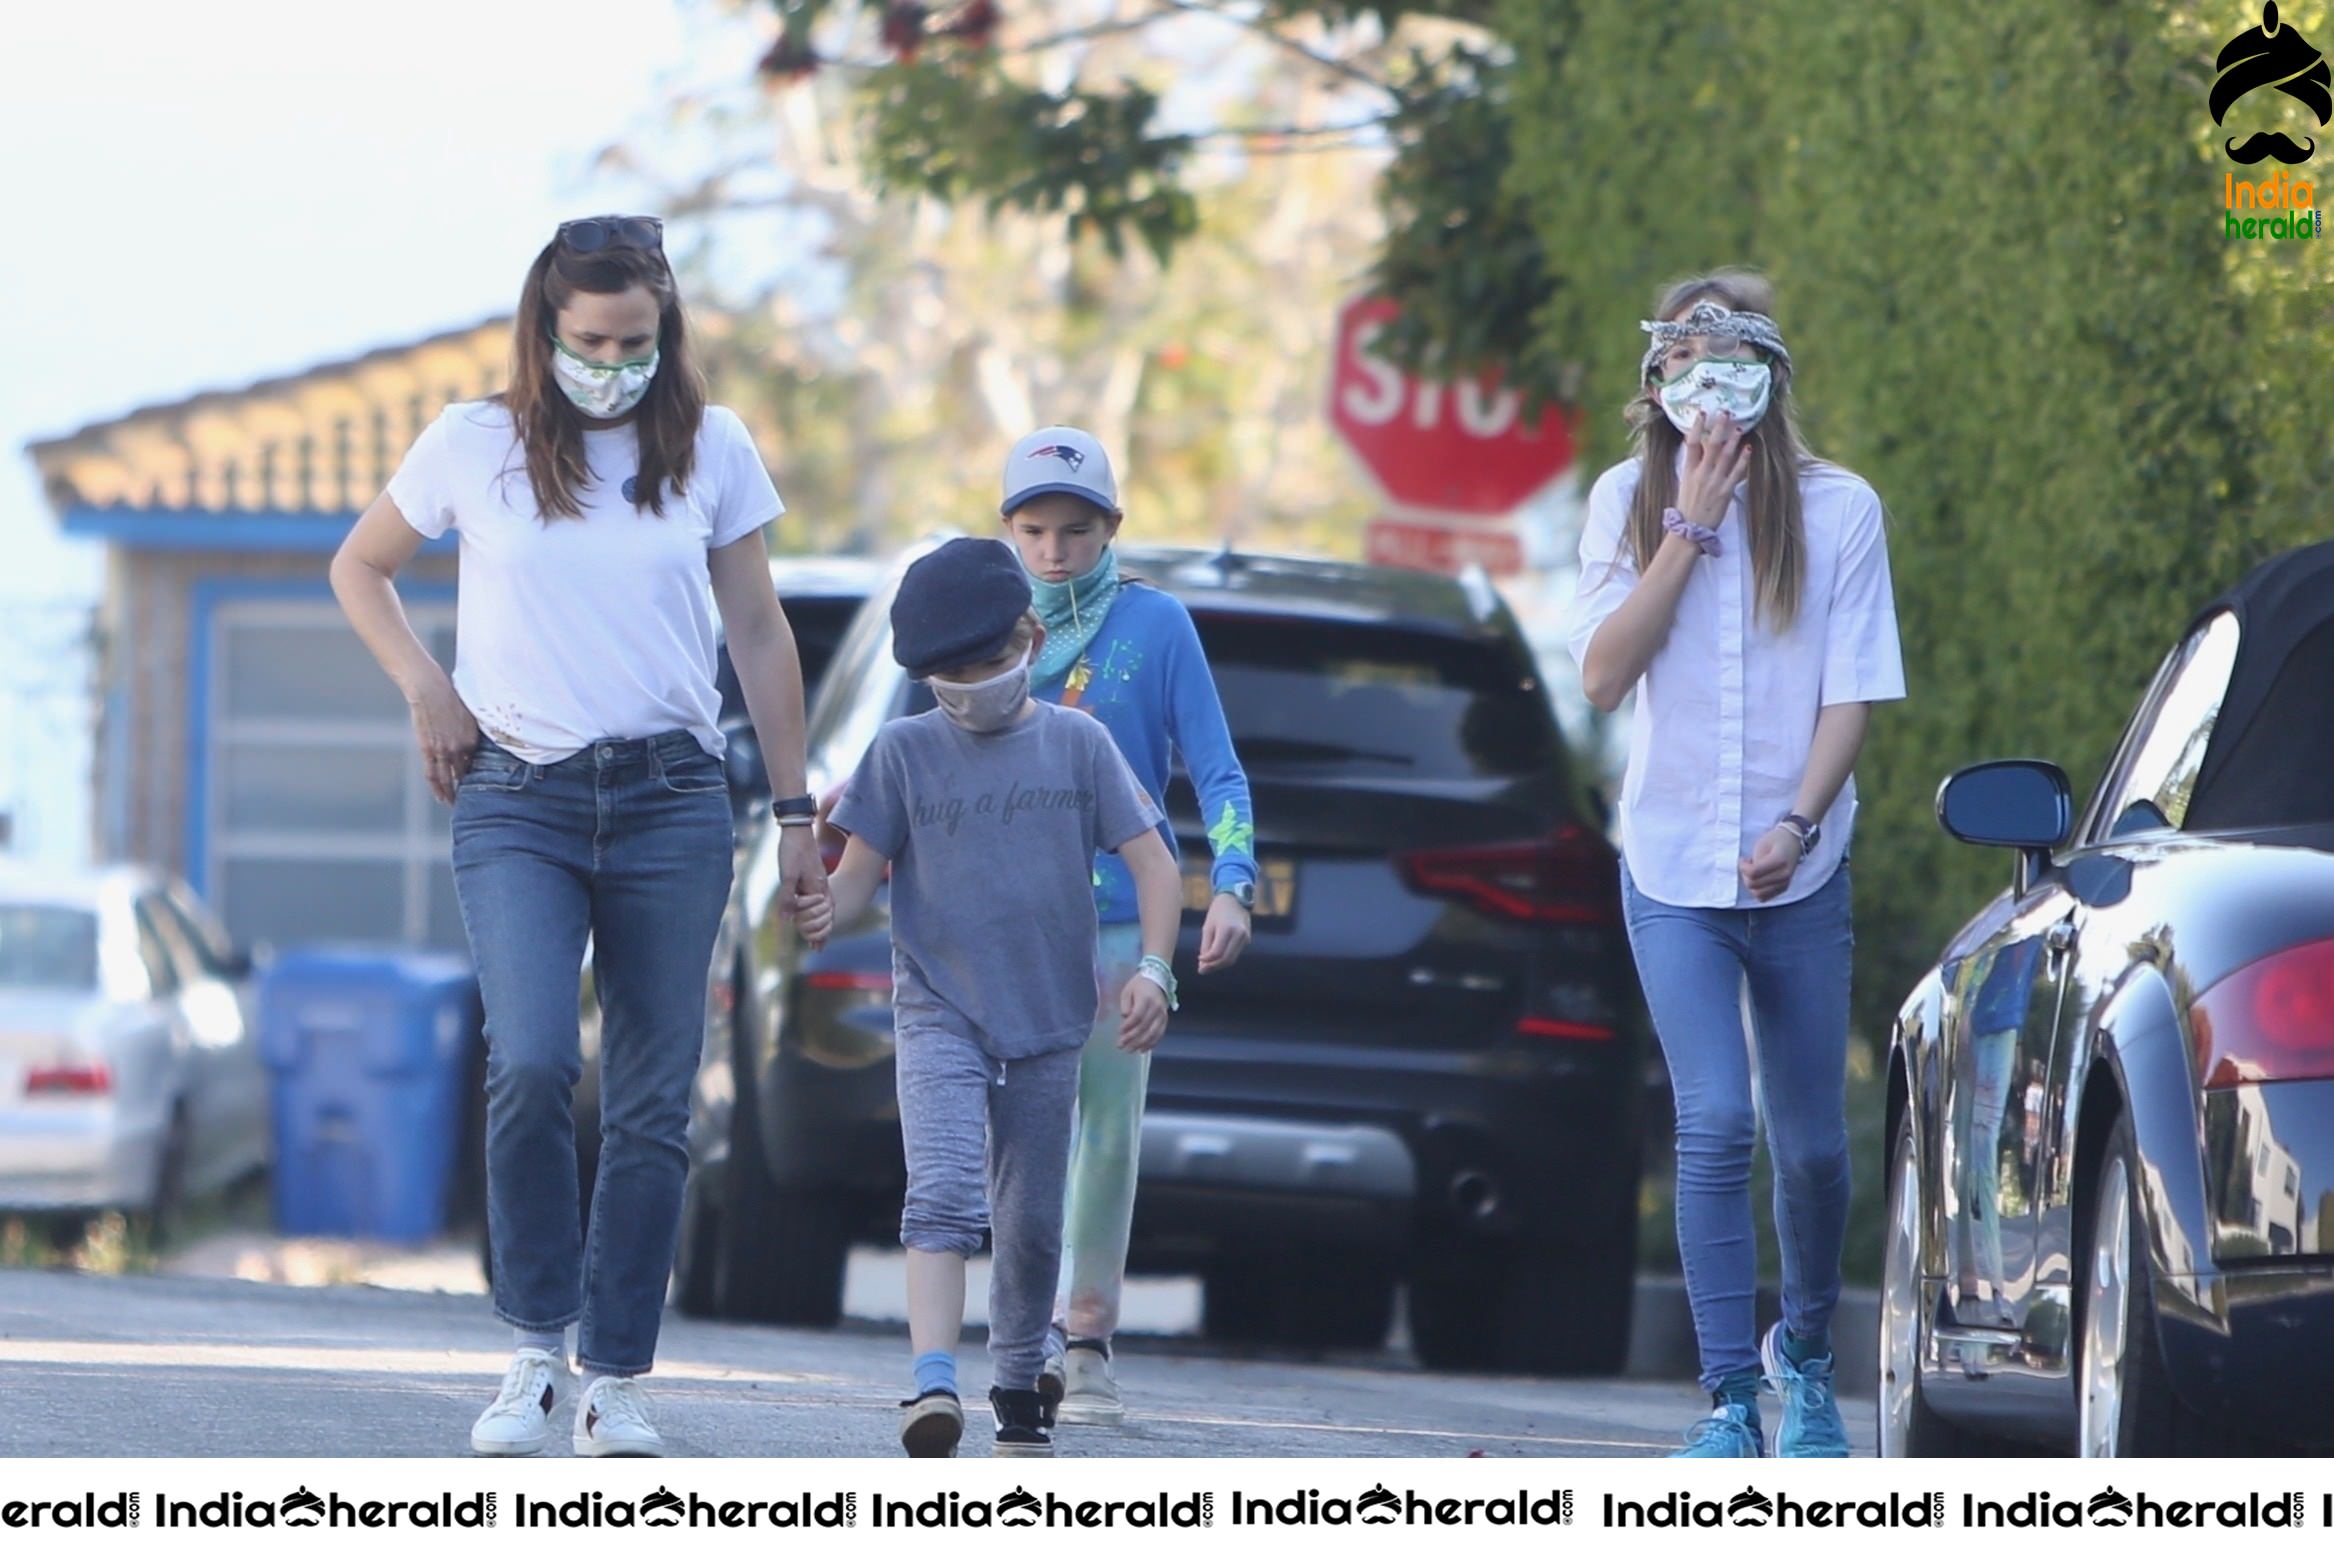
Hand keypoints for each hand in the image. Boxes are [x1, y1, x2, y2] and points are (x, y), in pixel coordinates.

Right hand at [410, 672, 481, 805]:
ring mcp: (443, 750)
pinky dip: (437, 788)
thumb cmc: (449, 699)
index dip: (477, 775)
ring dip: (451, 794)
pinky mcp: (427, 750)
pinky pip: (432, 774)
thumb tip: (475, 743)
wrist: (429, 690)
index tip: (479, 785)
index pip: (477, 764)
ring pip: (448, 779)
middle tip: (470, 802)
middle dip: (467, 789)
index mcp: (473, 739)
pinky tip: (441, 798)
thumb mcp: (469, 716)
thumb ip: (472, 732)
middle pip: (464, 774)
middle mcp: (460, 748)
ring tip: (454, 805)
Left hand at [778, 826, 831, 945]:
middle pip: (825, 915)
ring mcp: (818, 881)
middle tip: (817, 947)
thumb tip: (786, 920)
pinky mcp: (813, 876)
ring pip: (822, 907)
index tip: (817, 948)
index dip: (820, 933)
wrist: (796, 830)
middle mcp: (822, 886)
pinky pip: (816, 899)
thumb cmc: (792, 851)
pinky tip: (809, 911)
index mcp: (818, 888)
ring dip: (819, 922)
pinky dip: (815, 910)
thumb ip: (787, 898)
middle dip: (821, 931)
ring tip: (815, 937)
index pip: (823, 917)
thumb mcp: (787, 875)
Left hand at [1118, 975, 1169, 1052]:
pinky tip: (1142, 1049)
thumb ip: (1125, 1004)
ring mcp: (1162, 1015)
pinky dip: (1151, 1043)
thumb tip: (1125, 1016)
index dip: (1128, 1025)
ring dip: (1140, 1044)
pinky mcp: (1165, 1020)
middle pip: (1144, 1026)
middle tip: (1120, 1045)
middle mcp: (1156, 1008)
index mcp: (1146, 999)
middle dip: (1132, 1038)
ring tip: (1130, 1050)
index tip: (1119, 1031)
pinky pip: (1159, 1034)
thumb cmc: (1139, 985)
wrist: (1157, 980)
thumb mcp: (1128, 990)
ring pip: (1153, 1033)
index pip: (1137, 1015)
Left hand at [1196, 895, 1251, 973]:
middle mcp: (1239, 934)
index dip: (1207, 961)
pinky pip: (1235, 953)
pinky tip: (1216, 956)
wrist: (1235, 899)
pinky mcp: (1247, 939)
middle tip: (1202, 969)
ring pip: (1232, 959)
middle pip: (1226, 959)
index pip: (1217, 953)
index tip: (1199, 960)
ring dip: (1219, 964)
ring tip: (1208, 964)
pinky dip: (1225, 957)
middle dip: (1214, 966)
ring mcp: (1246, 937)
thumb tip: (1202, 966)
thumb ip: (1205, 947)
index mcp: (1227, 929)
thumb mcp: (1207, 927)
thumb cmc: (1217, 912)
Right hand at [1675, 409, 1752, 532]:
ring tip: (1739, 426)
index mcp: (1688, 471)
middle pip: (1710, 445)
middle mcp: (1701, 474)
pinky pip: (1736, 472)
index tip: (1702, 413)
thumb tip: (1694, 447)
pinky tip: (1748, 448)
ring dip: (1733, 439)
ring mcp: (1714, 482)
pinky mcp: (1725, 492)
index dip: (1696, 426)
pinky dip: (1743, 459)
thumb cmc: (1687, 507)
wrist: (1689, 530)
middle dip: (1719, 427)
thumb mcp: (1684, 483)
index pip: (1690, 443)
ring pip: (1725, 456)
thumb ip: (1692, 466)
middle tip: (1726, 412)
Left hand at [1739, 826, 1801, 902]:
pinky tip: (1758, 879)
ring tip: (1753, 872)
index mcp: (1780, 861)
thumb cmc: (1776, 840)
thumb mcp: (1763, 844)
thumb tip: (1749, 874)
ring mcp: (1785, 883)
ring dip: (1750, 884)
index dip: (1742, 867)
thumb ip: (1756, 860)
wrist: (1792, 841)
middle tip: (1747, 865)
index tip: (1743, 859)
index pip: (1753, 873)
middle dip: (1745, 875)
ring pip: (1758, 894)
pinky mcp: (1784, 888)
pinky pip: (1764, 897)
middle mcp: (1785, 875)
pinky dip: (1757, 890)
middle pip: (1753, 885)